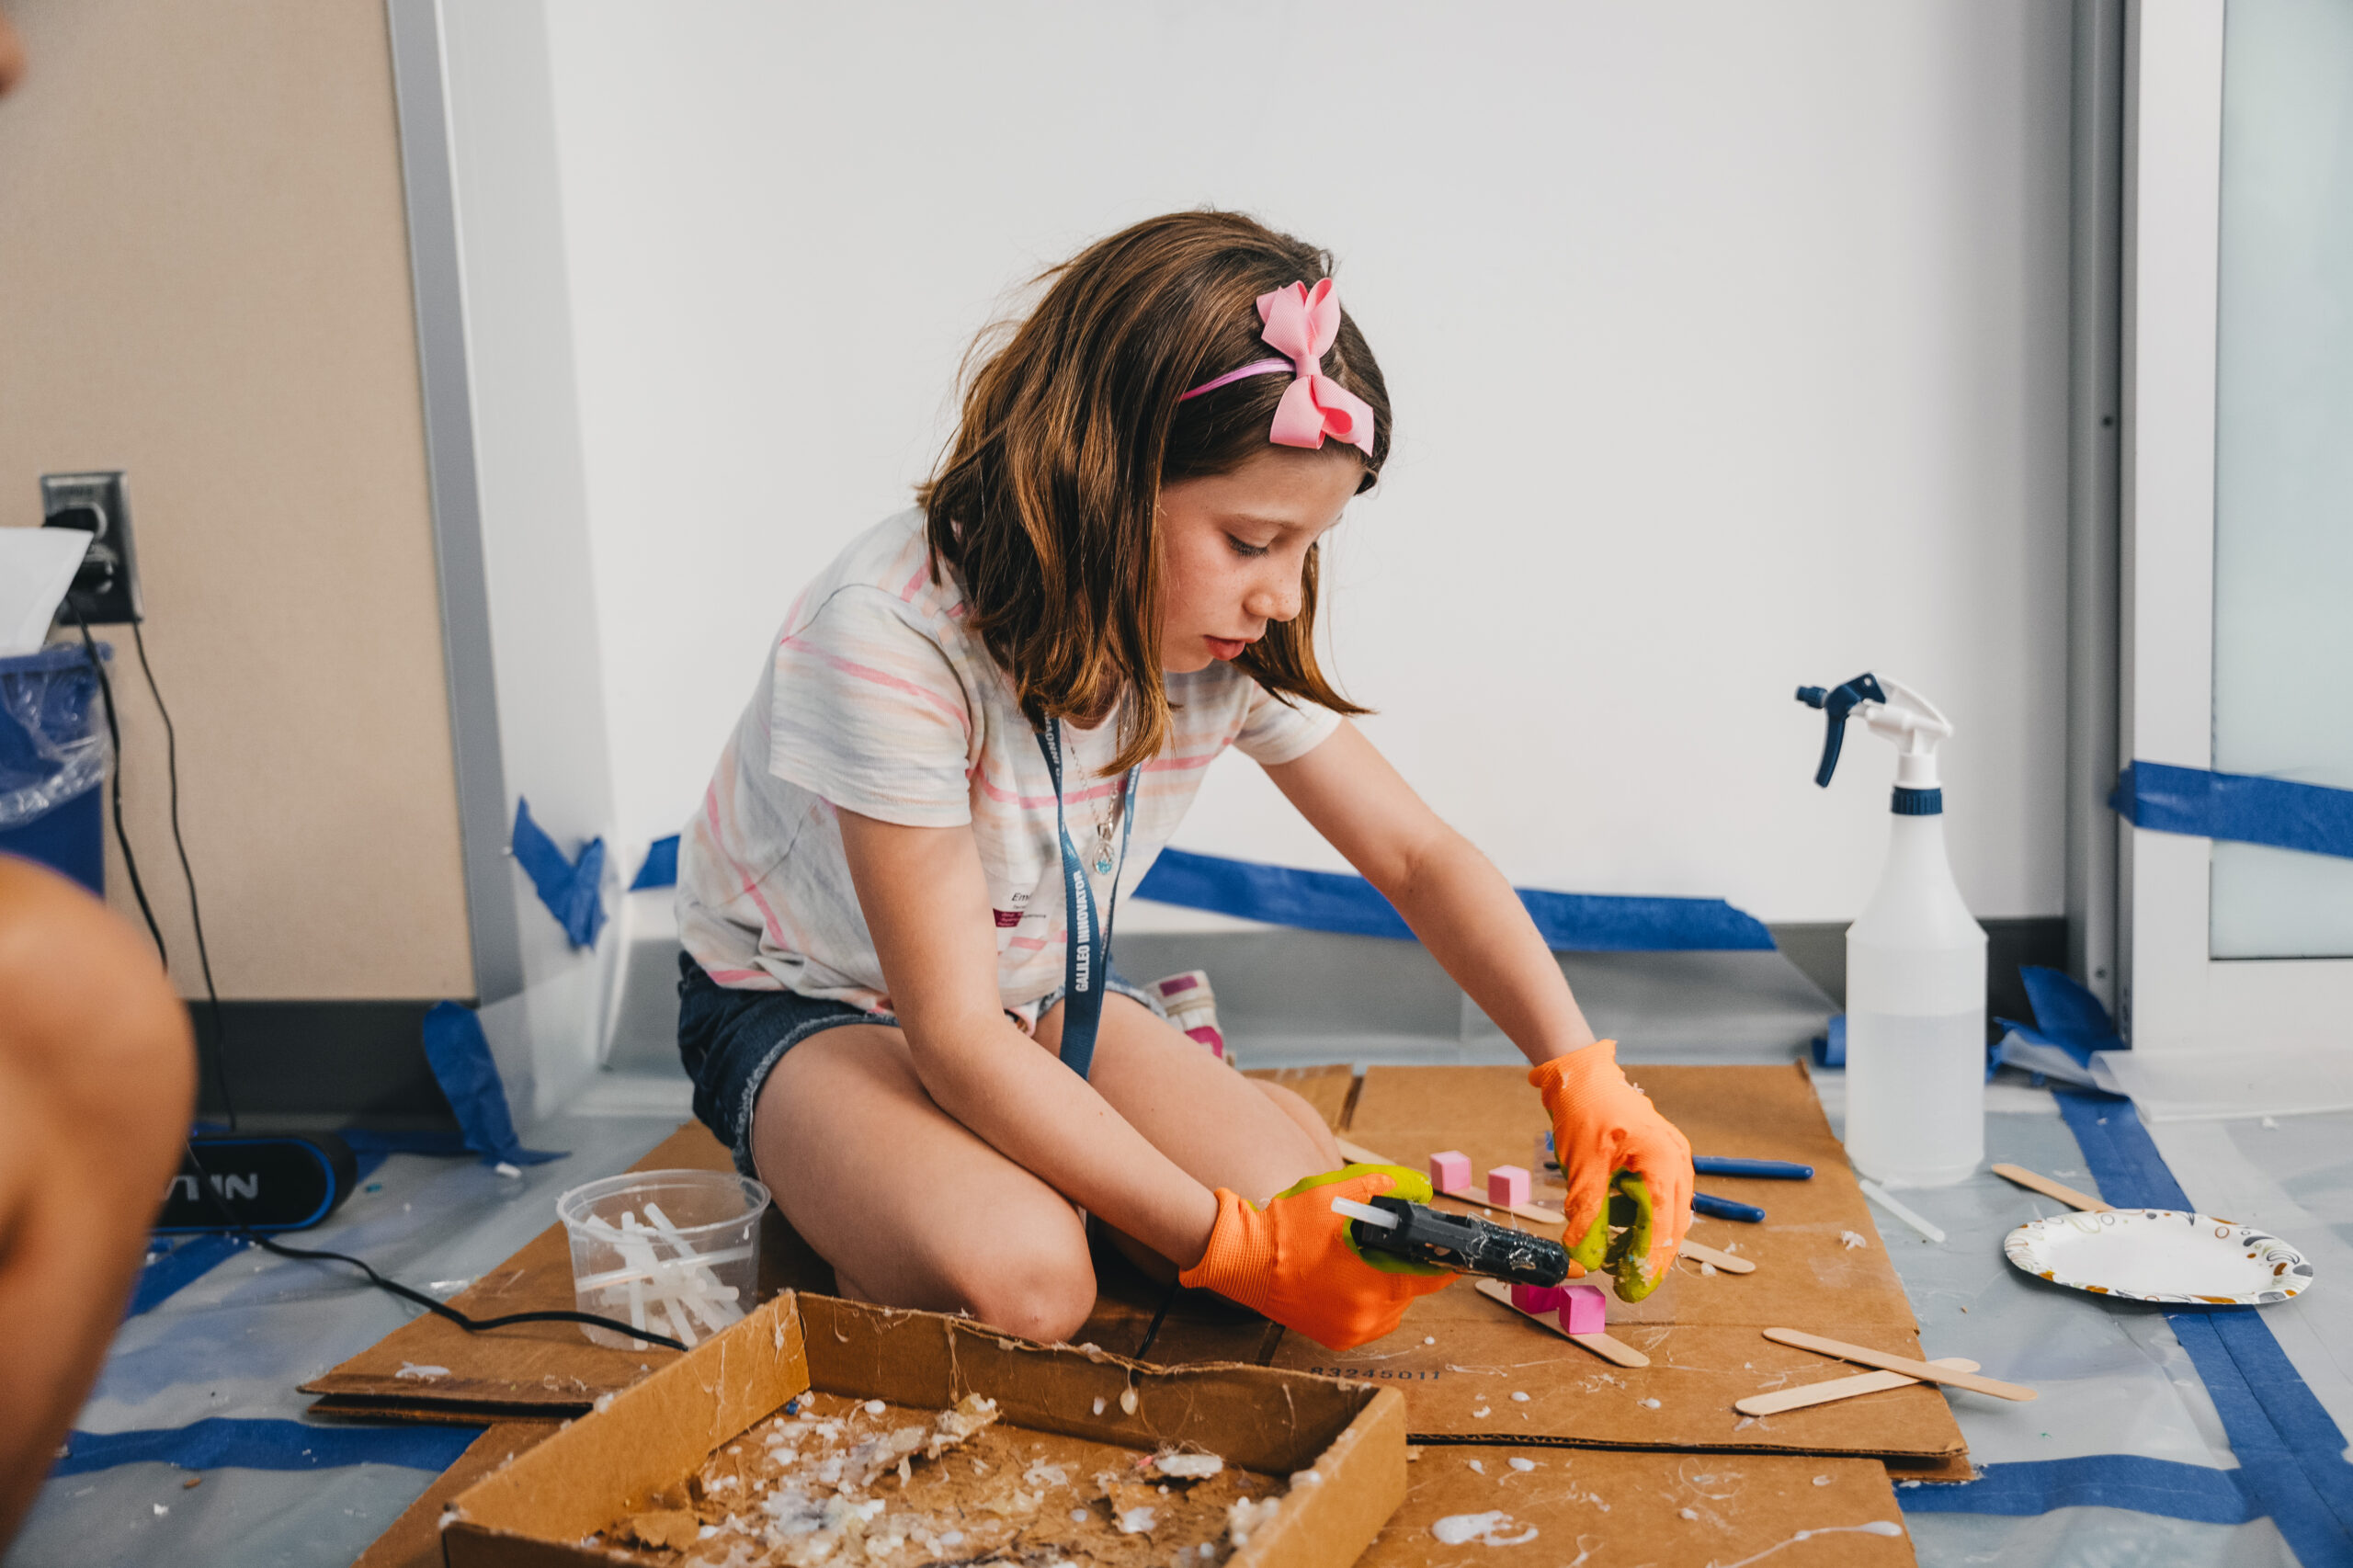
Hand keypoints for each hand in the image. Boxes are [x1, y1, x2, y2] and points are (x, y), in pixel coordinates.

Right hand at [1178, 1164, 1453, 1349]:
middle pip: (1408, 1290)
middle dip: (1402, 1265)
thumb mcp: (1332, 1197)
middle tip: (1385, 1243)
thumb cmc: (1283, 1233)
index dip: (1442, 1261)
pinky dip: (1367, 1299)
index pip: (1429, 1278)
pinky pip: (1369, 1318)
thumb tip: (1405, 1185)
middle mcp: (1367, 1317)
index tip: (1451, 1252)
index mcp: (1373, 1286)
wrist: (1241, 1262)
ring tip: (1361, 1260)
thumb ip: (1374, 1189)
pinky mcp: (1336, 1338)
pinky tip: (1349, 1278)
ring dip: (1385, 1284)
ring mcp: (1351, 1332)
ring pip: (1391, 1306)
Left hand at [1529, 1041, 1692, 1301]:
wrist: (1581, 1074)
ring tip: (1613, 1257)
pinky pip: (1656, 1196)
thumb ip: (1586, 1211)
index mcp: (1665, 1160)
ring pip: (1666, 1212)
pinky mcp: (1659, 1159)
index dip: (1649, 1259)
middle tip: (1628, 1285)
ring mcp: (1672, 1158)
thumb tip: (1579, 1253)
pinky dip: (1638, 1216)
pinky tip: (1613, 1225)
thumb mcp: (1583, 1166)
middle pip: (1673, 1223)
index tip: (1635, 1287)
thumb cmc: (1585, 1111)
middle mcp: (1677, 1161)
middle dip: (1650, 1255)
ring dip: (1642, 1236)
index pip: (1664, 1224)